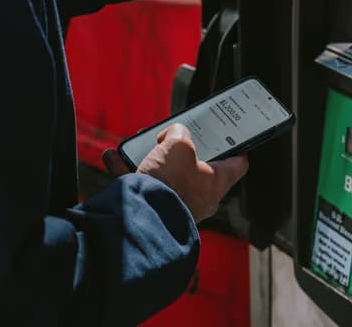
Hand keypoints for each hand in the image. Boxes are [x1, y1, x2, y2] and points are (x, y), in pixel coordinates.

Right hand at [102, 124, 248, 221]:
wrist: (141, 219)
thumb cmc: (169, 183)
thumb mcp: (179, 144)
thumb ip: (179, 132)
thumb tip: (172, 134)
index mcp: (217, 183)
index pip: (237, 164)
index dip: (237, 147)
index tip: (233, 136)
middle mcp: (199, 197)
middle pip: (196, 167)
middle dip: (183, 149)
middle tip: (176, 135)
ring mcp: (175, 205)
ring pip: (165, 175)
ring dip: (151, 157)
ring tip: (141, 143)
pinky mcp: (152, 210)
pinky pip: (139, 185)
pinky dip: (125, 170)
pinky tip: (113, 156)